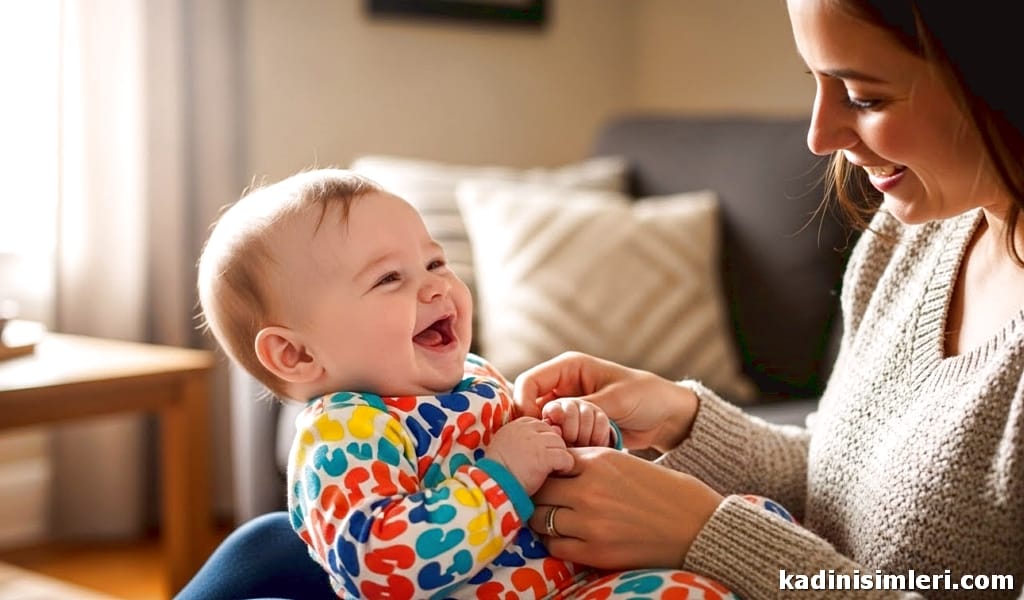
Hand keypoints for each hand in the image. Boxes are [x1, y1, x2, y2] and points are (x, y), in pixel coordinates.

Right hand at [485, 416, 572, 494]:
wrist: (493, 487)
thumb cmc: (499, 472)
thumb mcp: (506, 448)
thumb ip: (525, 439)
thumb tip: (554, 431)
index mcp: (514, 427)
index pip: (539, 425)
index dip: (543, 439)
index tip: (539, 454)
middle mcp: (525, 430)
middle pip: (551, 432)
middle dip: (553, 447)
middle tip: (549, 463)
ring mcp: (536, 442)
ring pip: (560, 443)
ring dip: (560, 456)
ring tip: (553, 469)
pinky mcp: (544, 457)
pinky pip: (565, 457)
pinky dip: (565, 466)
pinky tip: (558, 473)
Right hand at [514, 351, 698, 451]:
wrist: (667, 418)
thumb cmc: (646, 397)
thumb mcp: (616, 399)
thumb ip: (584, 406)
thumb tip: (554, 415)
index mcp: (568, 367)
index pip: (529, 381)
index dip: (523, 403)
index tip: (534, 426)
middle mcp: (562, 386)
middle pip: (530, 406)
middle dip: (540, 425)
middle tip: (555, 441)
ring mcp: (567, 408)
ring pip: (543, 425)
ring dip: (555, 437)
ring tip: (574, 445)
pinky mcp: (575, 428)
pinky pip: (558, 437)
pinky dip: (565, 446)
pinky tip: (578, 451)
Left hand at [527, 446, 722, 569]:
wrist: (700, 527)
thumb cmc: (668, 493)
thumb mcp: (628, 463)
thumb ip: (593, 464)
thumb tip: (560, 466)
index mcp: (599, 460)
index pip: (551, 459)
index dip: (547, 467)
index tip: (547, 473)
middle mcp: (589, 489)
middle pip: (539, 488)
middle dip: (538, 491)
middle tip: (542, 497)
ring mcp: (590, 523)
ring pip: (540, 518)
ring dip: (542, 517)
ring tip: (552, 518)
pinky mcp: (596, 552)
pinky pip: (555, 546)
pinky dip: (554, 542)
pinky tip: (565, 537)